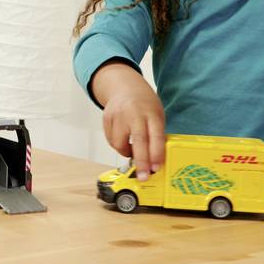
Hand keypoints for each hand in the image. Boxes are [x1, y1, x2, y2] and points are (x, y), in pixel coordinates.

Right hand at [92, 63, 166, 179]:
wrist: (124, 87)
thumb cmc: (144, 104)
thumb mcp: (157, 114)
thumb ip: (157, 134)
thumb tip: (156, 160)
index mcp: (151, 113)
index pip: (155, 136)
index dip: (156, 154)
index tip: (156, 168)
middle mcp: (134, 113)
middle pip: (138, 141)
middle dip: (142, 162)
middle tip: (144, 177)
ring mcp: (119, 115)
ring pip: (120, 144)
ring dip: (127, 152)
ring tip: (133, 149)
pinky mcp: (107, 118)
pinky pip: (111, 140)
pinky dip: (118, 145)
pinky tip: (123, 139)